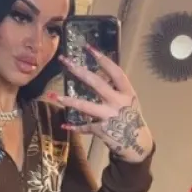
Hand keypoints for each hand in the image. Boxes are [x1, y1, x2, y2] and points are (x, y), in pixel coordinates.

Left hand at [52, 47, 152, 163]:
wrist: (137, 143)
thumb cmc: (131, 118)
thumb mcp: (129, 101)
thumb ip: (115, 90)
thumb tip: (95, 76)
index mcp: (127, 92)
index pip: (115, 72)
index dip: (102, 59)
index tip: (89, 48)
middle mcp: (118, 102)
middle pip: (96, 84)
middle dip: (79, 71)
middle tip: (64, 61)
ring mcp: (109, 116)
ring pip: (86, 106)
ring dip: (69, 101)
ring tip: (54, 96)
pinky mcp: (102, 130)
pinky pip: (85, 127)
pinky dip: (75, 127)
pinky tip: (65, 125)